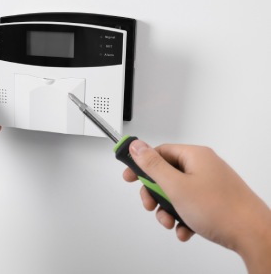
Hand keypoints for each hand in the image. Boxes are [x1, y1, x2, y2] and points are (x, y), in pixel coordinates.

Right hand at [123, 140, 270, 272]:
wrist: (253, 235)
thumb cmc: (222, 209)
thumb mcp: (176, 186)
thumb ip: (152, 166)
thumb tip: (137, 146)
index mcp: (194, 156)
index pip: (159, 152)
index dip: (141, 164)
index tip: (128, 175)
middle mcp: (203, 167)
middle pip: (166, 174)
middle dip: (155, 193)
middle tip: (152, 204)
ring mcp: (210, 184)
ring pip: (176, 193)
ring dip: (168, 209)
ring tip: (171, 220)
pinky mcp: (214, 201)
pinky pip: (189, 205)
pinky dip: (183, 217)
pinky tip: (185, 228)